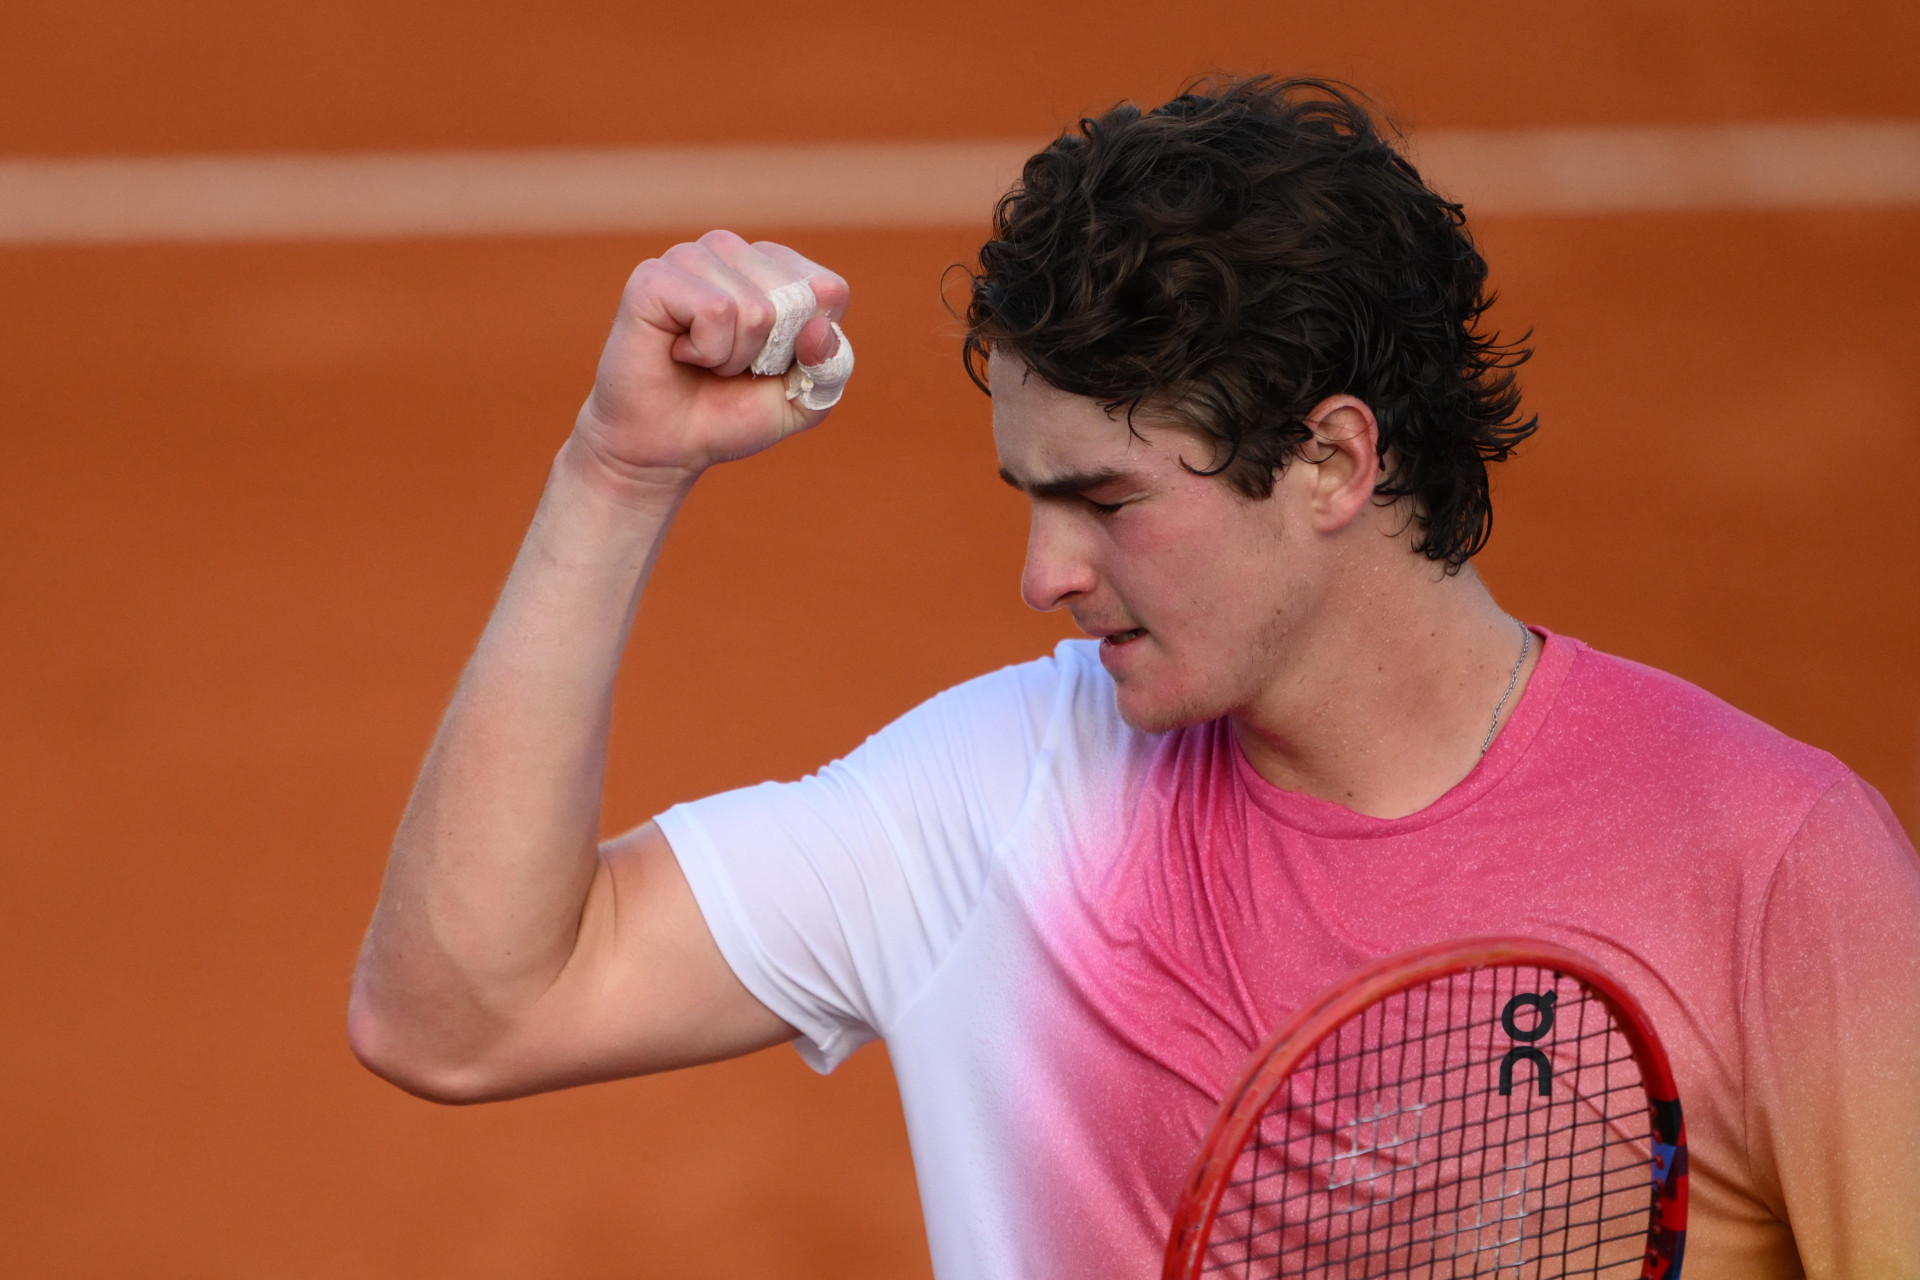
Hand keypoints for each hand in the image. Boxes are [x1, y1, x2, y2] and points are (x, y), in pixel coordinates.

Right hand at [572, 231, 850, 484]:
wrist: (665, 449)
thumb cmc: (730, 414)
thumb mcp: (803, 400)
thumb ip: (832, 367)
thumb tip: (820, 329)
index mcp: (771, 265)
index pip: (830, 290)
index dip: (809, 346)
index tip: (769, 364)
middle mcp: (730, 250)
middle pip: (796, 296)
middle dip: (771, 353)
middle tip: (729, 365)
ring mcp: (689, 258)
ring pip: (756, 308)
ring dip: (735, 356)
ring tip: (704, 359)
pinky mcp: (653, 277)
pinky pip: (716, 311)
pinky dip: (706, 351)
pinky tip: (679, 352)